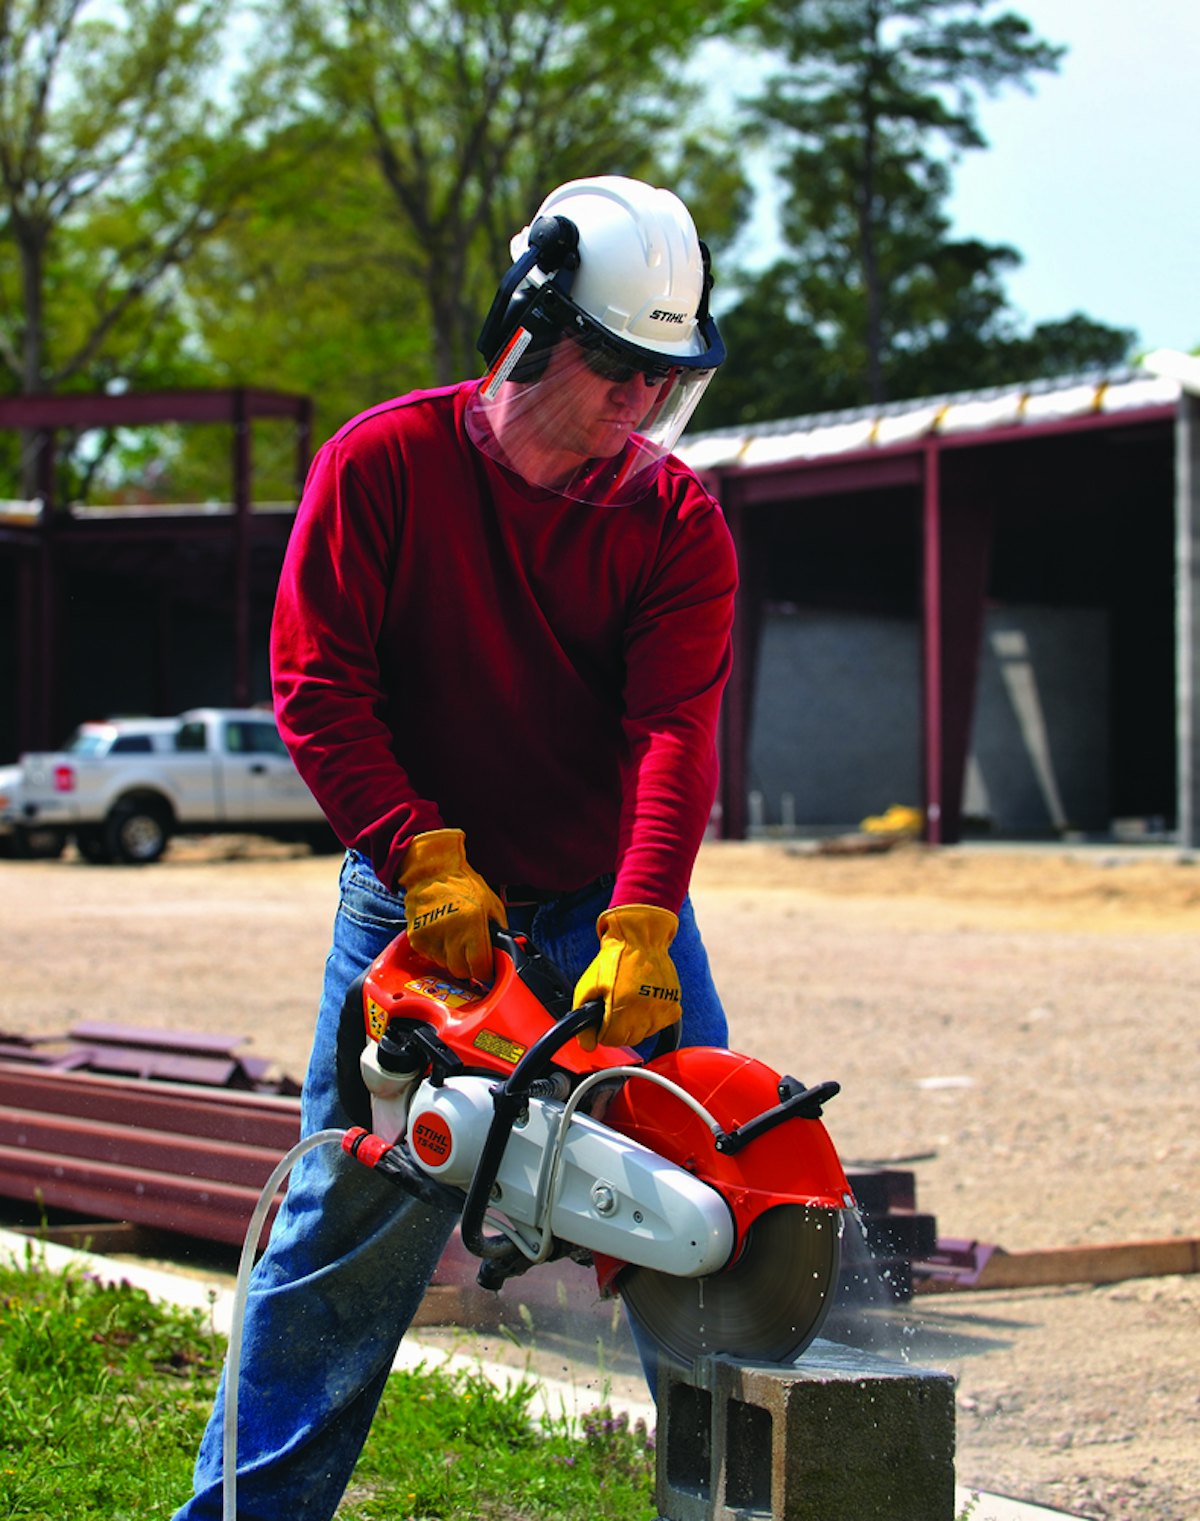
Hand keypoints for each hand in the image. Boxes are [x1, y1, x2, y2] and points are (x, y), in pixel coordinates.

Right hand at [397, 828, 506, 981]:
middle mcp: (450, 932)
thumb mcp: (492, 905)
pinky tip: (441, 934)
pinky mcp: (416, 939)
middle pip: (461, 971)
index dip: (485, 970)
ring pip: (445, 965)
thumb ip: (500, 931)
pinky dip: (437, 951)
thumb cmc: (464, 886)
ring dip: (452, 958)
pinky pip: (430, 957)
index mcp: (472, 923)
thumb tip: (504, 954)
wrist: (432, 872)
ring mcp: (431, 937)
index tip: (486, 966)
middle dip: (469, 966)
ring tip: (454, 936)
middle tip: (471, 953)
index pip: (479, 967)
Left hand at [573, 904, 680, 1049]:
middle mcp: (645, 1012)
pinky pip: (660, 1024)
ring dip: (636, 1024)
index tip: (603, 1018)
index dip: (603, 1031)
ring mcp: (662, 1009)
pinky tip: (644, 999)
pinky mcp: (673, 1005)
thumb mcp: (588, 987)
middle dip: (619, 1028)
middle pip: (629, 1039)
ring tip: (630, 1000)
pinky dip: (652, 1017)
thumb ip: (582, 1019)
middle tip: (615, 1007)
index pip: (612, 1040)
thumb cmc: (613, 961)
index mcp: (622, 1008)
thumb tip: (588, 1045)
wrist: (639, 940)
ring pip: (645, 1034)